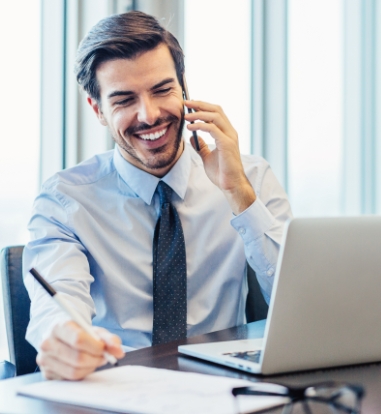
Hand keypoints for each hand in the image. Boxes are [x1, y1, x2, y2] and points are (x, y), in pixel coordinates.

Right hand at [37, 321, 123, 379]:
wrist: (60, 335)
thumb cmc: (79, 332)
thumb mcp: (94, 330)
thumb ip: (108, 339)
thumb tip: (119, 352)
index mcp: (59, 326)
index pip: (78, 339)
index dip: (95, 346)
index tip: (104, 348)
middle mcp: (47, 343)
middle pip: (77, 358)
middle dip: (95, 359)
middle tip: (103, 356)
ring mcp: (45, 359)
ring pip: (74, 371)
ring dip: (90, 367)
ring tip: (95, 360)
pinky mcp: (46, 373)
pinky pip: (69, 379)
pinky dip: (82, 374)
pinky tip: (85, 365)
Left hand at [184, 100, 255, 214]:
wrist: (230, 185)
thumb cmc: (222, 172)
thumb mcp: (207, 157)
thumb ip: (201, 146)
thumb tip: (192, 138)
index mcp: (227, 133)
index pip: (216, 113)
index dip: (203, 106)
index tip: (189, 105)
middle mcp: (230, 132)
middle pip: (216, 110)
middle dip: (200, 104)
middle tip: (186, 103)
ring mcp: (230, 137)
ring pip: (215, 116)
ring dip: (199, 113)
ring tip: (186, 115)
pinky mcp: (227, 144)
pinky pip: (213, 129)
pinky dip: (200, 125)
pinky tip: (190, 127)